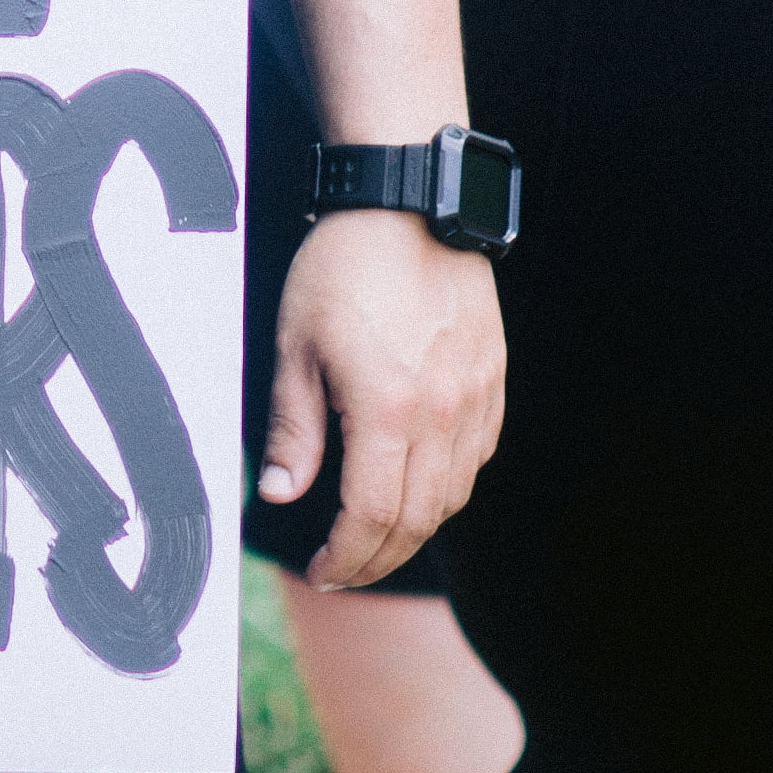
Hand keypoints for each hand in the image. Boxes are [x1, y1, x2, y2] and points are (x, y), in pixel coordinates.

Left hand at [259, 207, 502, 590]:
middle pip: (418, 520)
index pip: (372, 518)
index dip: (345, 557)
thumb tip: (280, 494)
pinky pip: (477, 456)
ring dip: (414, 529)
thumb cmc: (344, 266)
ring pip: (453, 496)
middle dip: (376, 558)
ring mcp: (475, 397)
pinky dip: (448, 486)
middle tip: (342, 567)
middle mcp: (441, 413)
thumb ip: (292, 429)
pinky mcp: (492, 379)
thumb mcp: (296, 346)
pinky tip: (418, 485)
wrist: (409, 203)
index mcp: (387, 410)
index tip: (321, 569)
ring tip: (374, 537)